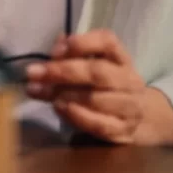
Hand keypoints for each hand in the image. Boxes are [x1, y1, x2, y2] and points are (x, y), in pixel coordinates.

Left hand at [25, 29, 172, 146]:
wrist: (139, 117)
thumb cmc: (105, 85)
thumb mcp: (90, 65)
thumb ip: (70, 55)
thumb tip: (56, 46)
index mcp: (120, 58)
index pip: (108, 42)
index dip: (82, 42)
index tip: (57, 48)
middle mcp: (129, 80)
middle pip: (98, 72)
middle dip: (63, 72)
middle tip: (34, 73)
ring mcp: (130, 106)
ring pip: (97, 99)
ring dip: (65, 95)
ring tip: (41, 92)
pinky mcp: (124, 130)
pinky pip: (100, 124)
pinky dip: (76, 116)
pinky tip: (58, 108)